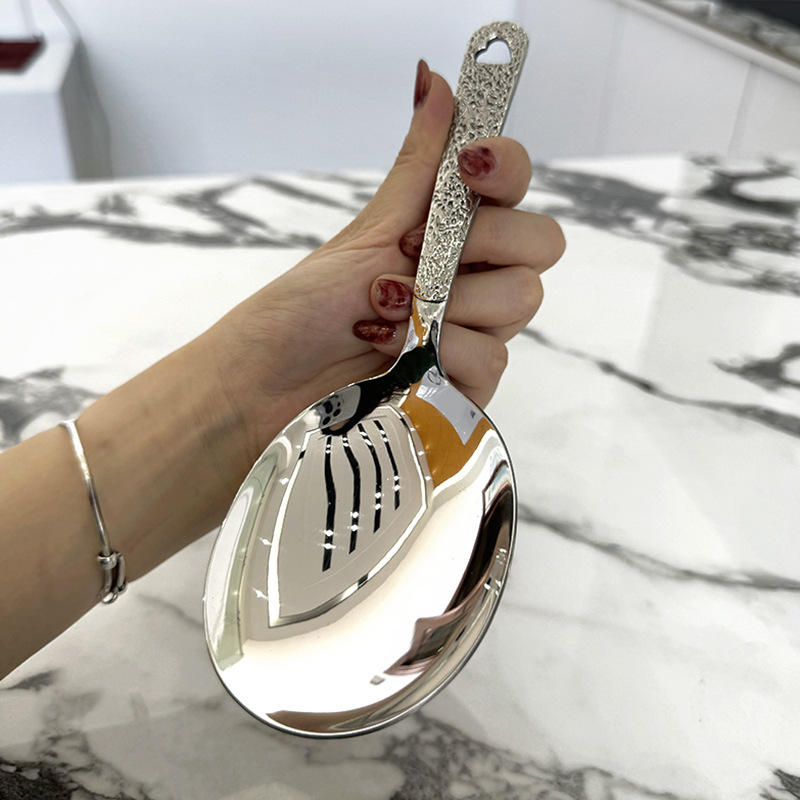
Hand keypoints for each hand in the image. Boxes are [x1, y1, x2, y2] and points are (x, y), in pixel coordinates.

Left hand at [206, 61, 564, 467]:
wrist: (272, 382)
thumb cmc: (306, 306)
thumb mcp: (368, 231)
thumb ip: (417, 165)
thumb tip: (433, 78)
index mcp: (453, 234)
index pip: (517, 185)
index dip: (506, 166)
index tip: (468, 164)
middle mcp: (474, 279)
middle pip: (540, 244)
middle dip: (479, 242)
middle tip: (415, 255)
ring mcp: (475, 333)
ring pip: (519, 302)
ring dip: (443, 304)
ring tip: (383, 313)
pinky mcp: (469, 386)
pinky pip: (492, 360)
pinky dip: (438, 354)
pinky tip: (392, 356)